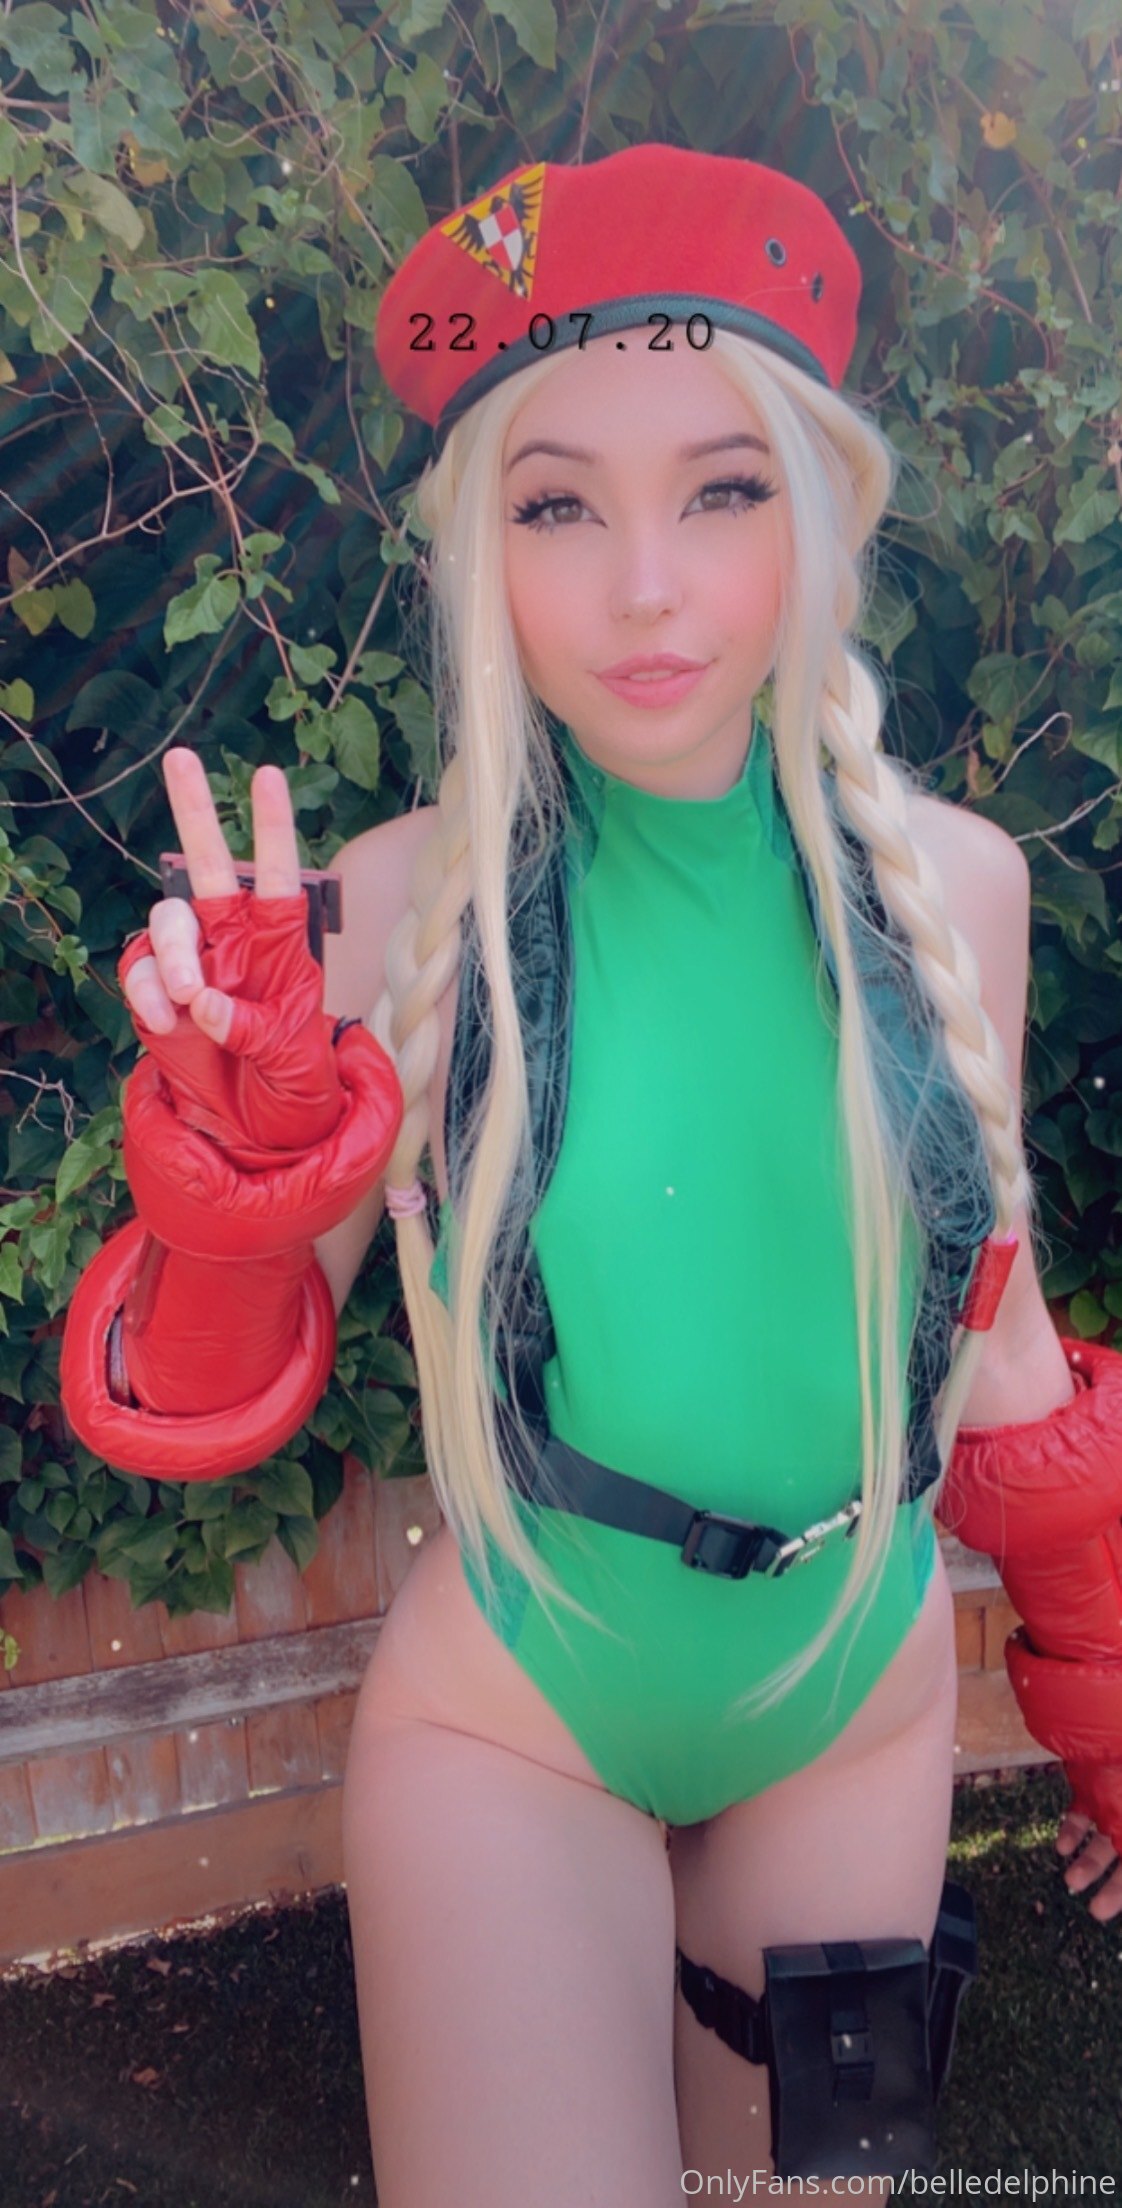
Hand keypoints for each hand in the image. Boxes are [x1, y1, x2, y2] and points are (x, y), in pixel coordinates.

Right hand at [120, 750, 343, 1164]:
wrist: (254, 1129)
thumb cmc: (292, 1086)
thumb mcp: (292, 1062)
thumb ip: (254, 1030)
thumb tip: (205, 1002)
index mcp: (279, 946)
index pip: (277, 876)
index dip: (271, 828)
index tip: (265, 777)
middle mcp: (232, 942)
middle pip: (206, 867)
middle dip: (194, 810)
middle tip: (180, 758)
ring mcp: (189, 965)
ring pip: (166, 923)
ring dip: (172, 956)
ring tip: (187, 1000)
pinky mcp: (155, 994)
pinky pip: (137, 974)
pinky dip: (145, 995)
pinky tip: (166, 1024)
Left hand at [1056, 1790, 1121, 1923]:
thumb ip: (1121, 1843)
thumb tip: (1121, 1852)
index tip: (1107, 1906)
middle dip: (1115, 1889)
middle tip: (1097, 1911)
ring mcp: (1114, 1805)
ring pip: (1103, 1843)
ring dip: (1089, 1863)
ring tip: (1072, 1880)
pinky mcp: (1091, 1790)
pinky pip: (1081, 1819)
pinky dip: (1071, 1835)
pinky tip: (1061, 1848)